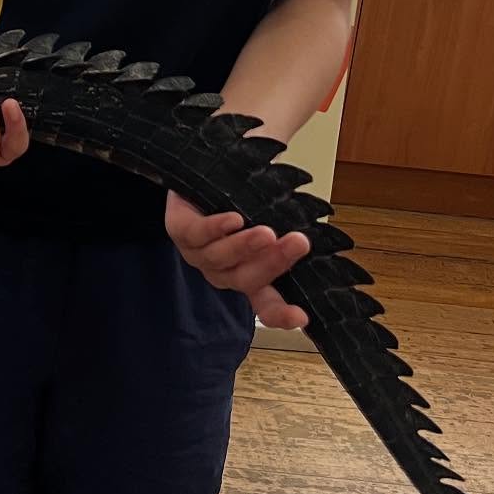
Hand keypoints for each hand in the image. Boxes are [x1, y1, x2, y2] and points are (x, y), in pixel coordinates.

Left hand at [164, 190, 310, 330]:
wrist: (193, 177)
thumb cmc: (232, 203)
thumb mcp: (264, 219)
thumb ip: (281, 234)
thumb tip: (312, 230)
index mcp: (247, 275)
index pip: (266, 305)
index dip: (281, 315)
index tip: (302, 317)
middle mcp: (223, 272)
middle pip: (248, 279)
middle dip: (275, 263)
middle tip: (299, 242)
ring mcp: (199, 255)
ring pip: (222, 258)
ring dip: (246, 246)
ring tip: (267, 233)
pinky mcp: (180, 231)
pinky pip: (197, 234)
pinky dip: (216, 228)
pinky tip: (234, 219)